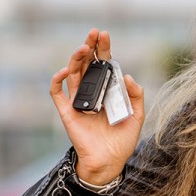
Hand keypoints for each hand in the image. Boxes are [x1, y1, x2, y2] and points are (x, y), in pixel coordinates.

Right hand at [49, 28, 145, 184]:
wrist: (110, 161)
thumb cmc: (123, 140)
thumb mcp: (137, 116)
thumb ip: (136, 95)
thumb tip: (126, 75)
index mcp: (107, 92)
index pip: (103, 65)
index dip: (103, 50)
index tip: (104, 35)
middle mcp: (92, 93)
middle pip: (86, 64)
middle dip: (89, 47)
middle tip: (93, 33)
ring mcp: (78, 102)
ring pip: (73, 74)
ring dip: (76, 59)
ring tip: (83, 47)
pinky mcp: (67, 112)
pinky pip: (57, 93)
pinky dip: (58, 80)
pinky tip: (66, 71)